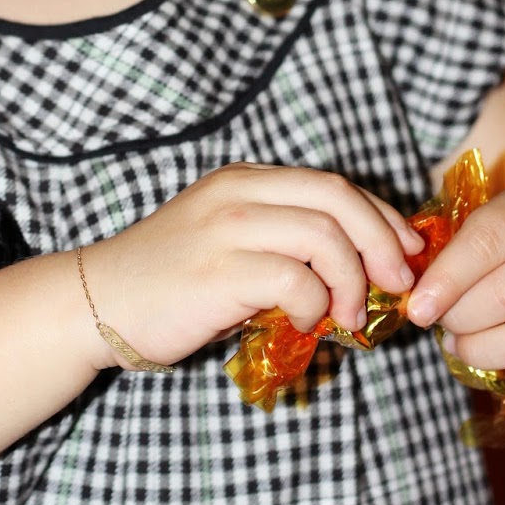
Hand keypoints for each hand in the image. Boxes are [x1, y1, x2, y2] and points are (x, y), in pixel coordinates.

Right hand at [80, 164, 425, 370]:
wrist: (98, 302)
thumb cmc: (169, 282)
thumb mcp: (228, 242)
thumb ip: (281, 242)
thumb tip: (359, 268)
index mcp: (244, 180)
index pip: (332, 185)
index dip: (380, 217)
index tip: (405, 252)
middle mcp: (238, 192)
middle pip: (337, 199)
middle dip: (382, 242)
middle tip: (396, 284)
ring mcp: (227, 228)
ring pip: (324, 237)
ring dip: (352, 282)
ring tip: (348, 317)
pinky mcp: (219, 271)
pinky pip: (294, 281)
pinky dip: (315, 306)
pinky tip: (306, 324)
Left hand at [406, 186, 504, 395]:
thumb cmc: (501, 246)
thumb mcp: (474, 227)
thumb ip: (439, 251)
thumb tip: (408, 294)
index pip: (485, 243)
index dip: (446, 280)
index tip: (417, 309)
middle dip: (460, 319)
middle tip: (442, 323)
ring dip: (483, 351)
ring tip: (463, 343)